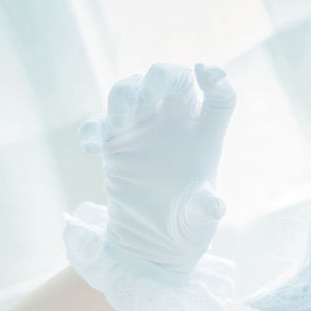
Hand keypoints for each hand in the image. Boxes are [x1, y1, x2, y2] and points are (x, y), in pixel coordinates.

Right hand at [79, 63, 235, 281]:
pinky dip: (93, 130)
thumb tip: (214, 207)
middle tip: (149, 92)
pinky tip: (91, 148)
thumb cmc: (186, 222)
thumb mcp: (199, 218)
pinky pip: (100, 124)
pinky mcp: (115, 141)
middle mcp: (176, 123)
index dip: (216, 80)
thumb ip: (204, 207)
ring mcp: (144, 127)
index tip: (206, 72)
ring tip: (118, 121)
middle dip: (161, 75)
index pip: (219, 98)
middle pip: (173, 80)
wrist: (154, 239)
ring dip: (123, 96)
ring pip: (133, 89)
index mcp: (205, 135)